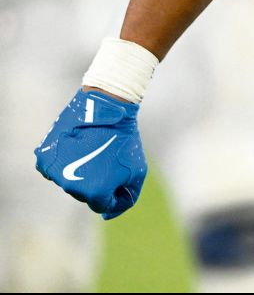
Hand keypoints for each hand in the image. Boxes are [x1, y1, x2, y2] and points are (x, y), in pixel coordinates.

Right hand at [34, 89, 146, 218]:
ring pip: (69, 182)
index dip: (112, 191)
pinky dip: (63, 163)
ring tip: (91, 150)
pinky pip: (54, 169)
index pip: (101, 205)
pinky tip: (75, 148)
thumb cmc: (125, 141)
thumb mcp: (137, 172)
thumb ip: (126, 198)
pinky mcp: (45, 159)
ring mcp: (56, 172)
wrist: (107, 109)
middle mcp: (72, 186)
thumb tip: (107, 215)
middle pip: (84, 194)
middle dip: (96, 180)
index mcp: (95, 193)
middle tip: (105, 157)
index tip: (116, 172)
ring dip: (80, 171)